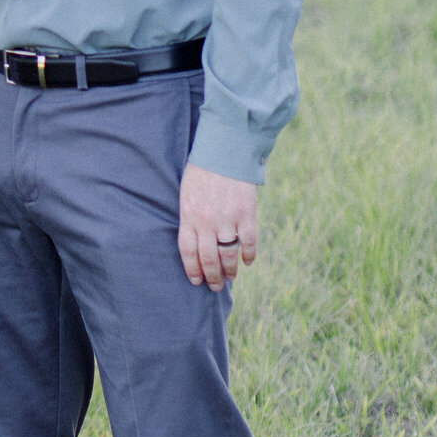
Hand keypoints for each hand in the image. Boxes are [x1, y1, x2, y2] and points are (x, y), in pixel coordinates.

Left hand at [178, 163, 259, 289]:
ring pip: (228, 255)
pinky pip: (248, 242)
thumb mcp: (187, 193)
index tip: (196, 281)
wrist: (224, 150)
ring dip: (229, 271)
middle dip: (212, 277)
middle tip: (215, 287)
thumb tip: (194, 240)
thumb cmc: (202, 170)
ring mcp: (227, 219)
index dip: (192, 270)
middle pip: (208, 259)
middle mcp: (207, 222)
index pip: (188, 252)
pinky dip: (249, 255)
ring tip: (230, 277)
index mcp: (189, 216)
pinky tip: (248, 261)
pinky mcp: (246, 214)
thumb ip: (190, 217)